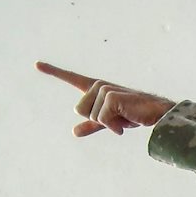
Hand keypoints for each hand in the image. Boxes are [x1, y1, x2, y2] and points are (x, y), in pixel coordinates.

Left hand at [36, 62, 173, 136]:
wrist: (159, 114)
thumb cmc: (136, 114)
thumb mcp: (110, 120)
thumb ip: (91, 125)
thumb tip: (74, 132)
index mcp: (97, 88)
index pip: (72, 78)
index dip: (54, 71)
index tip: (36, 64)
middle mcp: (99, 86)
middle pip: (79, 109)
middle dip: (98, 120)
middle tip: (119, 117)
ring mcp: (105, 90)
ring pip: (90, 116)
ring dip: (108, 124)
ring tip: (126, 118)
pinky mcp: (111, 98)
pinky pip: (102, 120)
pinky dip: (114, 126)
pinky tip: (127, 121)